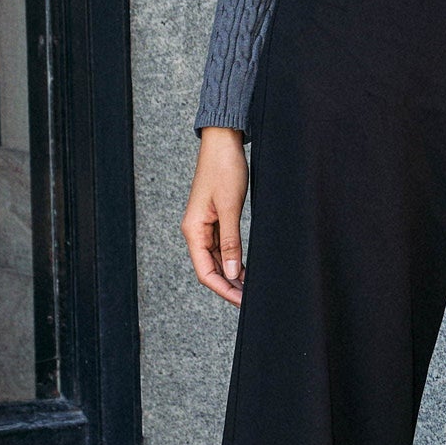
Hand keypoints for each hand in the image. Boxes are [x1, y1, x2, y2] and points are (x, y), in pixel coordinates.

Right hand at [184, 126, 249, 304]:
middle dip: (229, 286)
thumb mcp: (230, 207)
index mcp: (193, 230)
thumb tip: (232, 272)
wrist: (223, 142)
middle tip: (251, 300)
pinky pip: (222, 247)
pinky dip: (234, 259)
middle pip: (210, 269)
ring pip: (217, 259)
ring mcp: (205, 226)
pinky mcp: (215, 219)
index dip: (223, 289)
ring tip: (252, 288)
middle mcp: (196, 231)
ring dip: (232, 275)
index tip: (242, 302)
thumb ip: (231, 241)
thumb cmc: (224, 169)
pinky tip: (247, 269)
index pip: (205, 272)